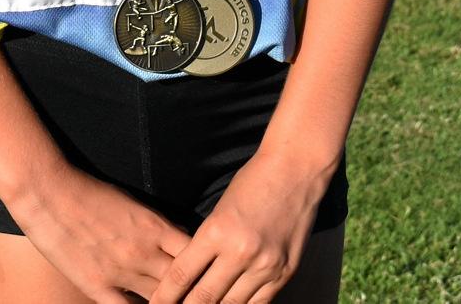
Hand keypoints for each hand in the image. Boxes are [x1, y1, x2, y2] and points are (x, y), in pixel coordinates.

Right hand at [6, 159, 188, 303]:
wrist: (48, 190)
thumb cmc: (89, 191)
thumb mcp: (132, 203)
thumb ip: (156, 227)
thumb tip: (177, 243)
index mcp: (156, 227)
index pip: (197, 256)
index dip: (206, 270)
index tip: (211, 277)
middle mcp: (145, 252)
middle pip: (184, 283)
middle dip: (194, 293)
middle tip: (201, 298)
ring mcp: (122, 272)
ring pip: (161, 300)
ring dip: (169, 302)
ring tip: (174, 303)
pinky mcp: (98, 285)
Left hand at [146, 150, 331, 303]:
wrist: (295, 171)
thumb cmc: (252, 182)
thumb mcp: (219, 209)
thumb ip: (206, 243)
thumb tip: (191, 277)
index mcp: (216, 231)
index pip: (181, 275)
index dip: (165, 296)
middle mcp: (240, 253)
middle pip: (204, 297)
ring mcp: (265, 266)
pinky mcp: (285, 273)